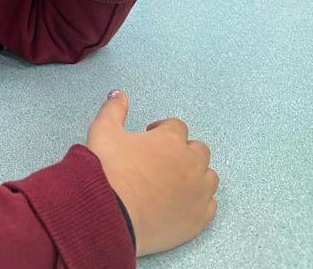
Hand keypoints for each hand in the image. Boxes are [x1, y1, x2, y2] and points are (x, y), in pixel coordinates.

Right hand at [86, 90, 218, 256]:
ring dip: (195, 175)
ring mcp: (198, 193)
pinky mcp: (199, 218)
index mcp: (171, 140)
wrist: (110, 213)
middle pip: (199, 150)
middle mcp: (191, 164)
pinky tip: (180, 203)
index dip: (161, 130)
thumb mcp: (103, 131)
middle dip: (182, 151)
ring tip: (172, 182)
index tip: (149, 138)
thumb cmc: (107, 171)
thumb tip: (119, 93)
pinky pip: (210, 205)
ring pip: (209, 177)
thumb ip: (114, 109)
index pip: (177, 126)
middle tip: (160, 160)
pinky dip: (199, 201)